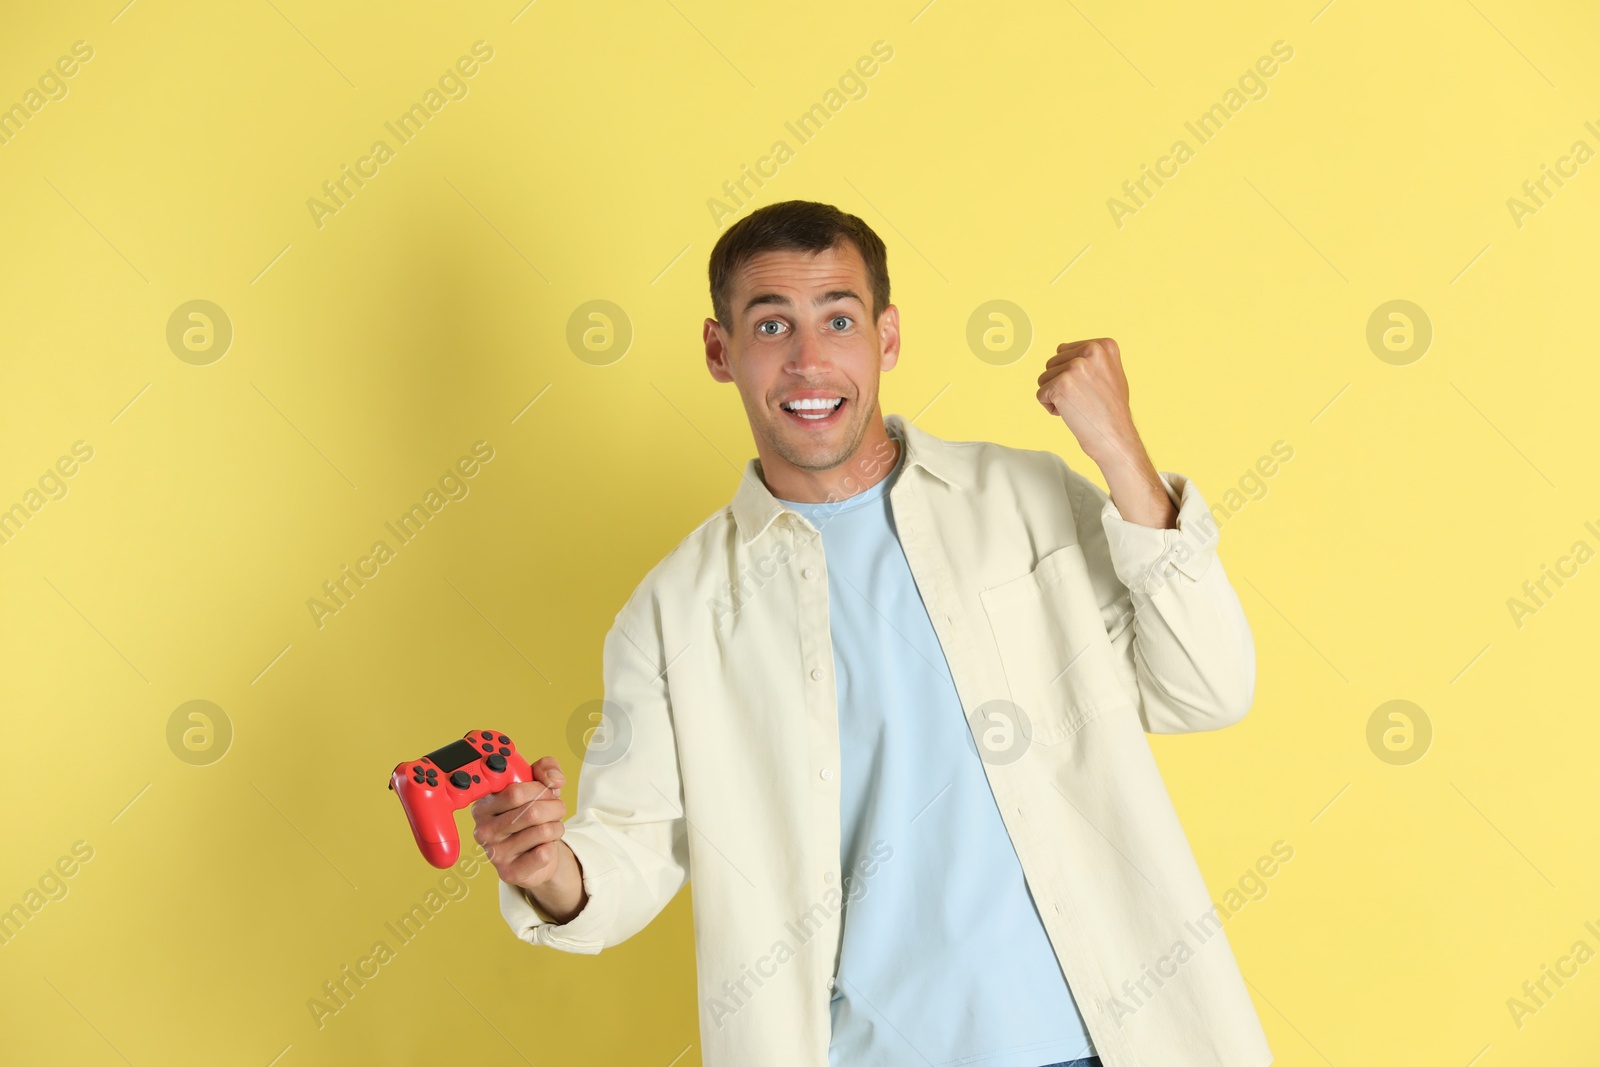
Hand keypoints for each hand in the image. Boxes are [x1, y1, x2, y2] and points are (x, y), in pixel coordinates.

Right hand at [471, 755, 569, 891]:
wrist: (535, 854)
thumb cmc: (531, 816)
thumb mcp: (537, 785)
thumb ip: (545, 768)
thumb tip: (555, 779)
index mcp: (484, 805)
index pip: (515, 792)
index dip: (539, 788)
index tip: (546, 789)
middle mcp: (484, 830)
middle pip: (532, 812)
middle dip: (555, 807)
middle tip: (556, 809)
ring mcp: (495, 853)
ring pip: (543, 831)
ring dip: (557, 827)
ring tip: (551, 827)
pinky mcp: (509, 873)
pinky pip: (544, 854)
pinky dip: (553, 846)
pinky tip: (545, 845)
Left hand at [1035, 337, 1138, 467]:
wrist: (1115, 436)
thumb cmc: (1112, 410)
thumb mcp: (1110, 373)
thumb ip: (1089, 358)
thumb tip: (1061, 347)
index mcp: (1103, 345)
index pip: (1064, 351)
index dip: (1072, 375)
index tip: (1092, 389)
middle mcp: (1090, 351)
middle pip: (1052, 363)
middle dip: (1062, 384)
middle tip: (1085, 399)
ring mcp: (1075, 367)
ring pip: (1044, 378)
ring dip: (1056, 396)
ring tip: (1079, 405)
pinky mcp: (1060, 384)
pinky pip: (1041, 395)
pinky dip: (1051, 408)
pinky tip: (1071, 414)